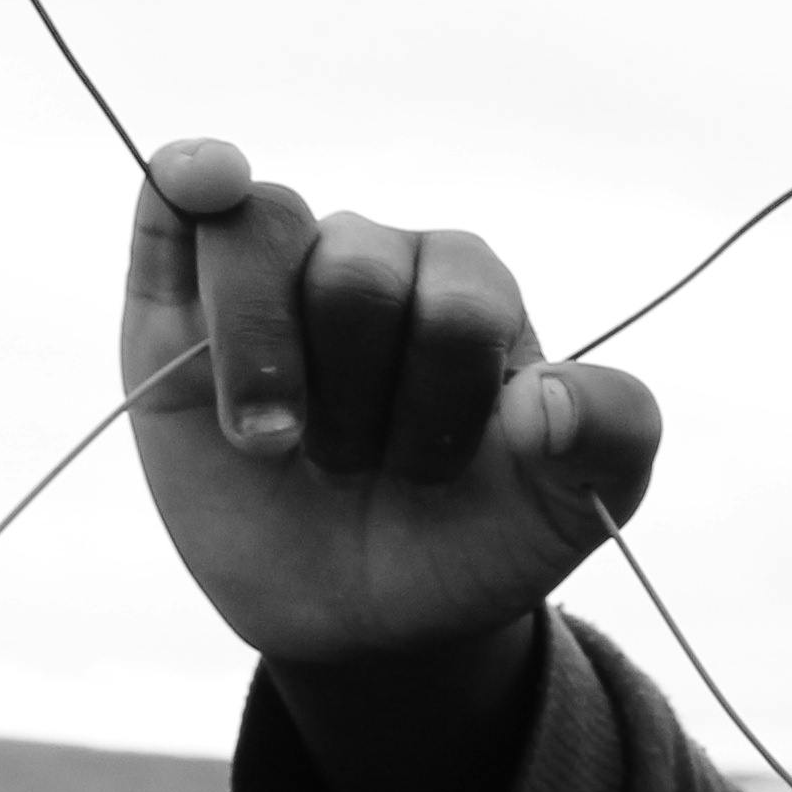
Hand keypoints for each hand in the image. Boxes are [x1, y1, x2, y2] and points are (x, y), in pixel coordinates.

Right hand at [119, 135, 659, 669]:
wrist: (365, 614)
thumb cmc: (471, 538)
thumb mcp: (575, 506)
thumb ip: (614, 436)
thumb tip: (547, 397)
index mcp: (471, 291)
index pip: (457, 301)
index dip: (440, 400)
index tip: (435, 474)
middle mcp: (374, 262)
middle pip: (356, 272)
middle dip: (355, 399)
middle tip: (351, 466)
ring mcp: (274, 275)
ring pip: (259, 227)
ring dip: (262, 352)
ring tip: (270, 444)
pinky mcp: (176, 302)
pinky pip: (176, 201)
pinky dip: (186, 178)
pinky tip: (207, 179)